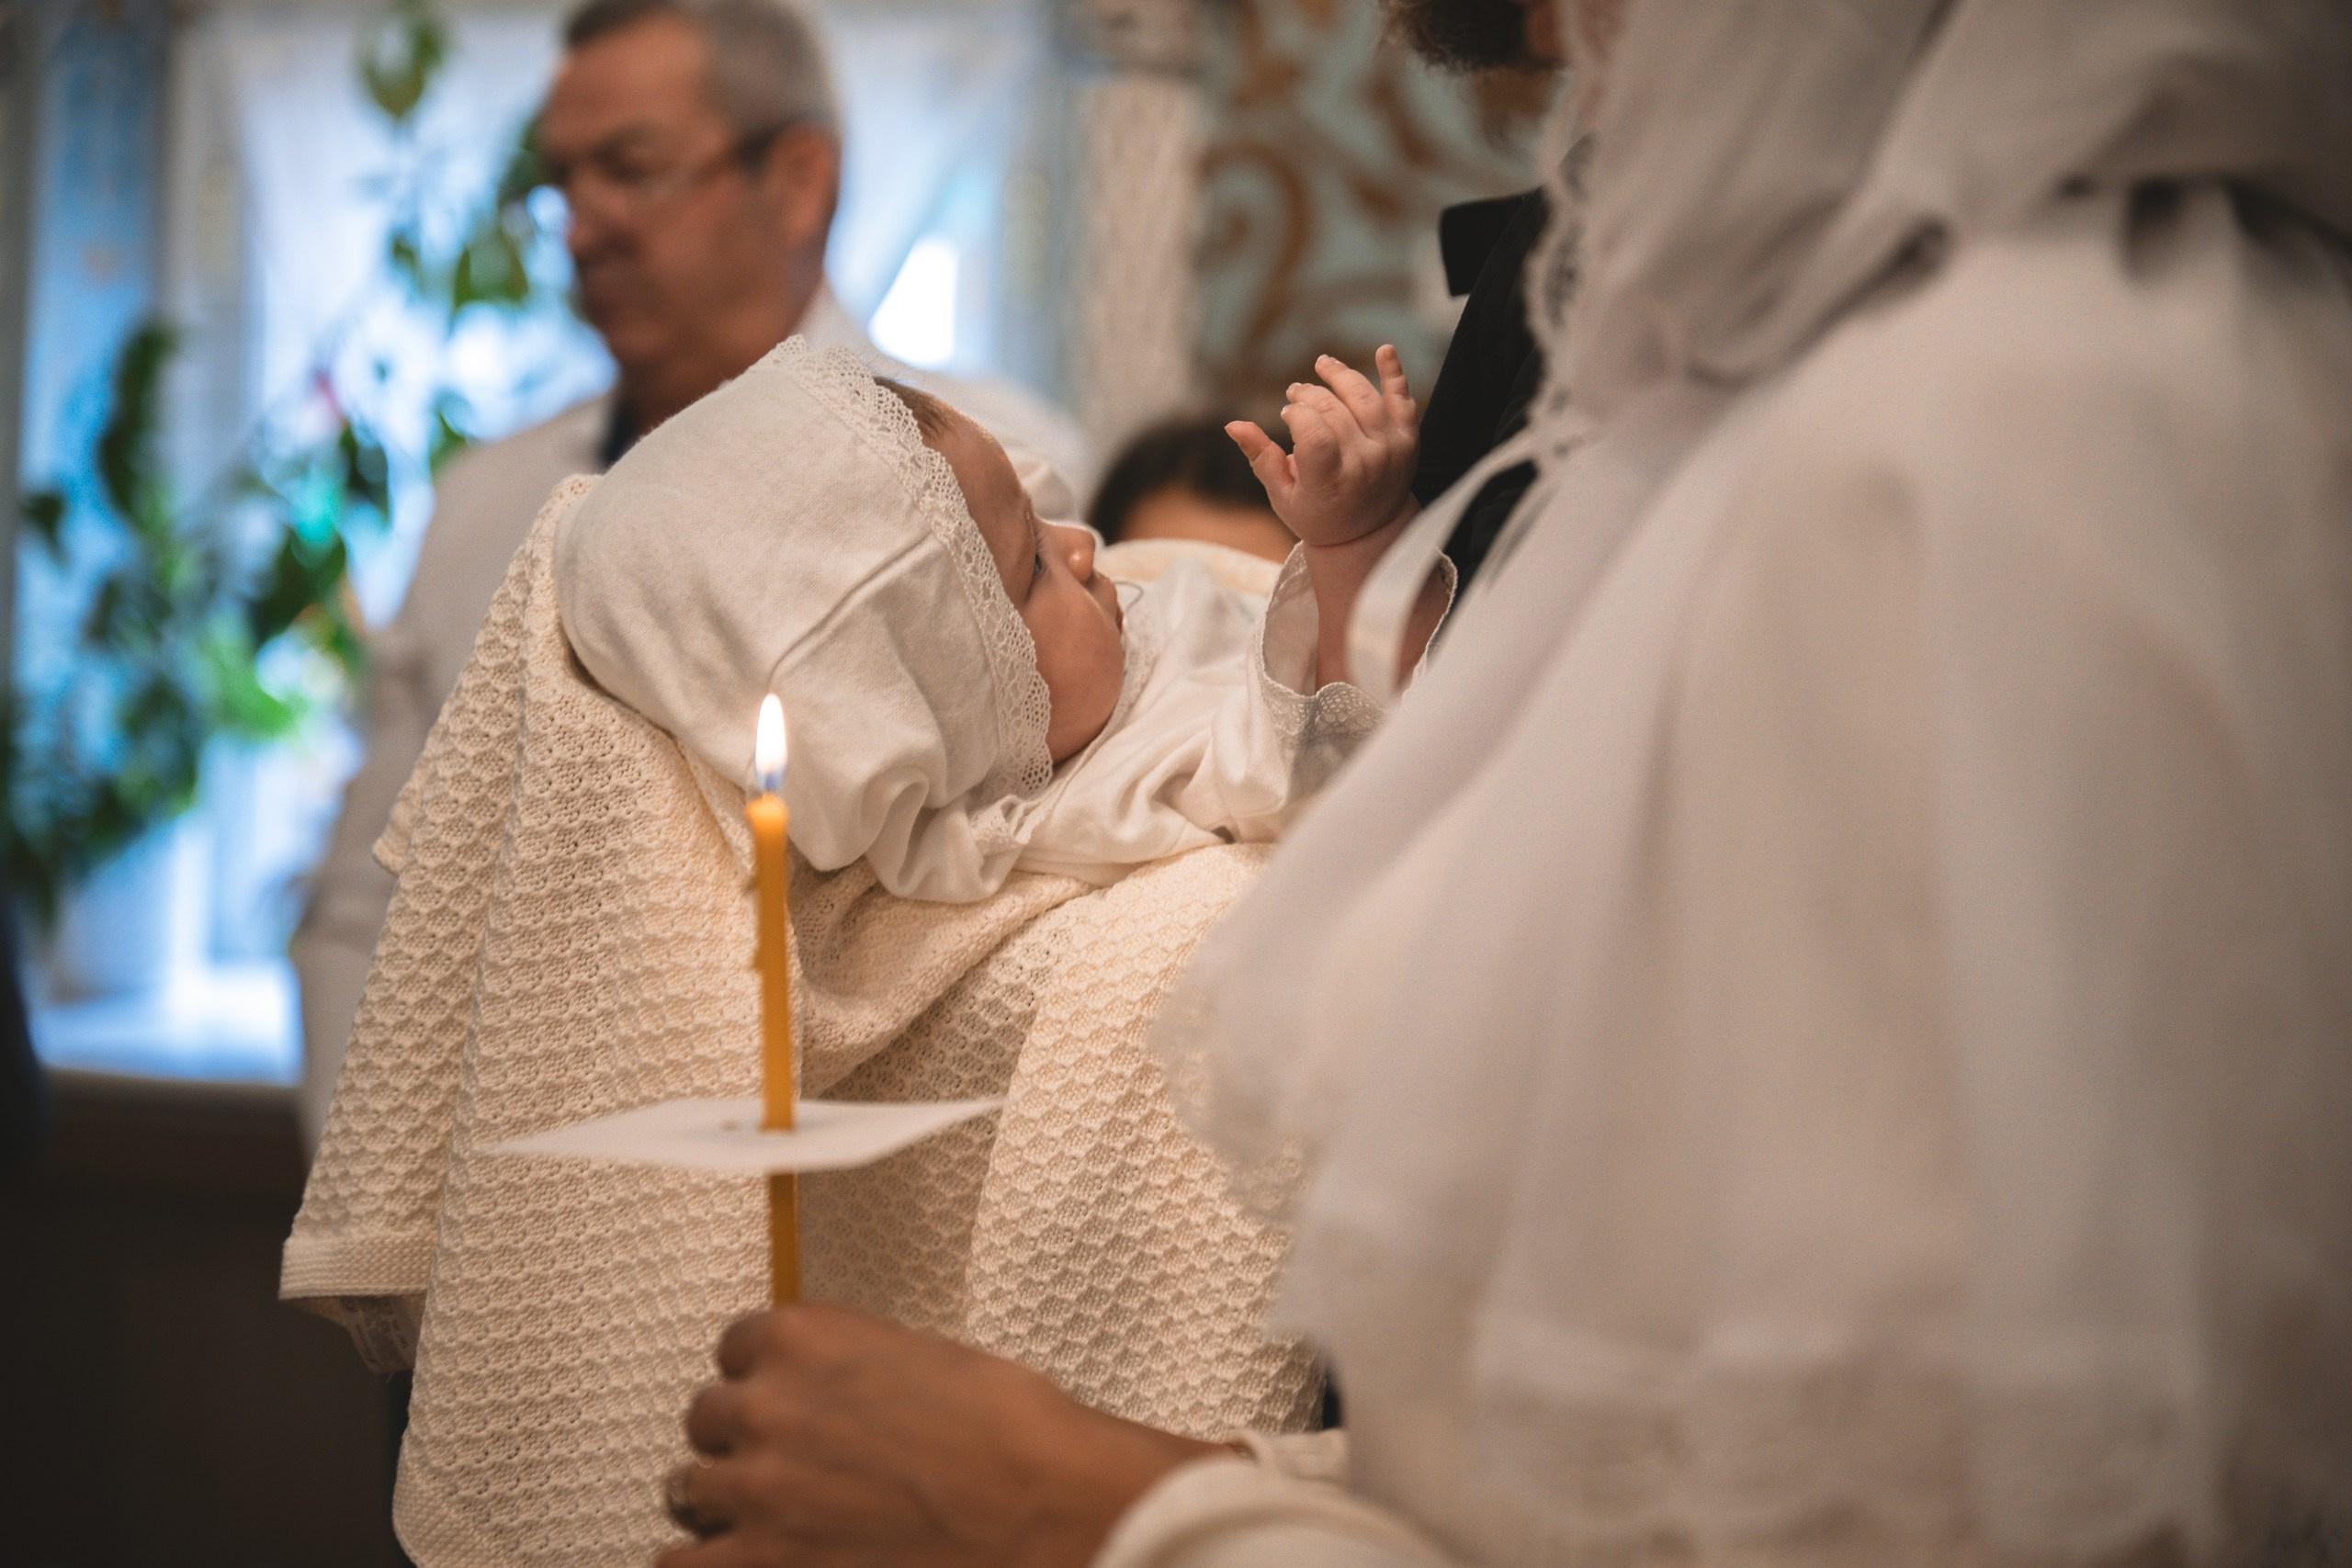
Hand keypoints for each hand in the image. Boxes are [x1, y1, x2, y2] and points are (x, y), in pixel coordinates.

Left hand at [658, 1303, 1223, 1567]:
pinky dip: (703, 1560)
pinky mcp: (760, 1563)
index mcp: (804, 1338)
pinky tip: (733, 1558)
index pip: (735, 1346)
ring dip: (722, 1499)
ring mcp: (754, 1490)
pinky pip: (680, 1563)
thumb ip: (855, 1370)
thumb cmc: (1011, 1435)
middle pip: (708, 1416)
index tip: (776, 1393)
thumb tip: (841, 1398)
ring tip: (760, 1515)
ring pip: (688, 1487)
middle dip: (742, 1438)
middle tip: (781, 1459)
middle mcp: (764, 1406)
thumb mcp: (925, 1360)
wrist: (1041, 1505)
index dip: (761, 1375)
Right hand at [1228, 346, 1420, 548]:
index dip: (1296, 415)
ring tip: (1323, 366)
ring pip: (1363, 397)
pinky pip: (1403, 399)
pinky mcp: (1409, 440)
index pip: (1314, 434)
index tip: (1288, 415)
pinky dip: (1394, 372)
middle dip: (1309, 395)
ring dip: (1339, 375)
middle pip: (1334, 411)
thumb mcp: (1282, 494)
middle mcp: (1365, 464)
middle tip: (1297, 393)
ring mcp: (1390, 450)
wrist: (1370, 534)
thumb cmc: (1318, 514)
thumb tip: (1233, 424)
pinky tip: (1384, 350)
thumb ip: (1261, 457)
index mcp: (1330, 482)